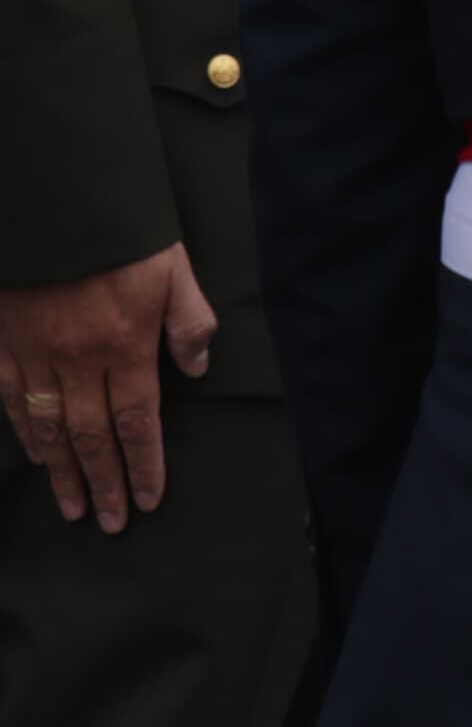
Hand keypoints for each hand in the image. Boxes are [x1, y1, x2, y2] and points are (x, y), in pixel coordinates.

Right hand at [0, 244, 216, 532]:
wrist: (55, 203)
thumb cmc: (122, 234)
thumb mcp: (174, 269)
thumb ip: (188, 322)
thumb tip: (196, 370)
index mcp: (126, 343)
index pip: (138, 420)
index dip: (144, 464)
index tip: (149, 499)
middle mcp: (79, 359)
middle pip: (93, 436)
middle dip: (105, 483)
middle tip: (113, 522)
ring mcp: (35, 354)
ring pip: (50, 428)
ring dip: (63, 472)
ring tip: (75, 507)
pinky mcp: (2, 343)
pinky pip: (11, 400)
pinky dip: (25, 433)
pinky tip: (36, 455)